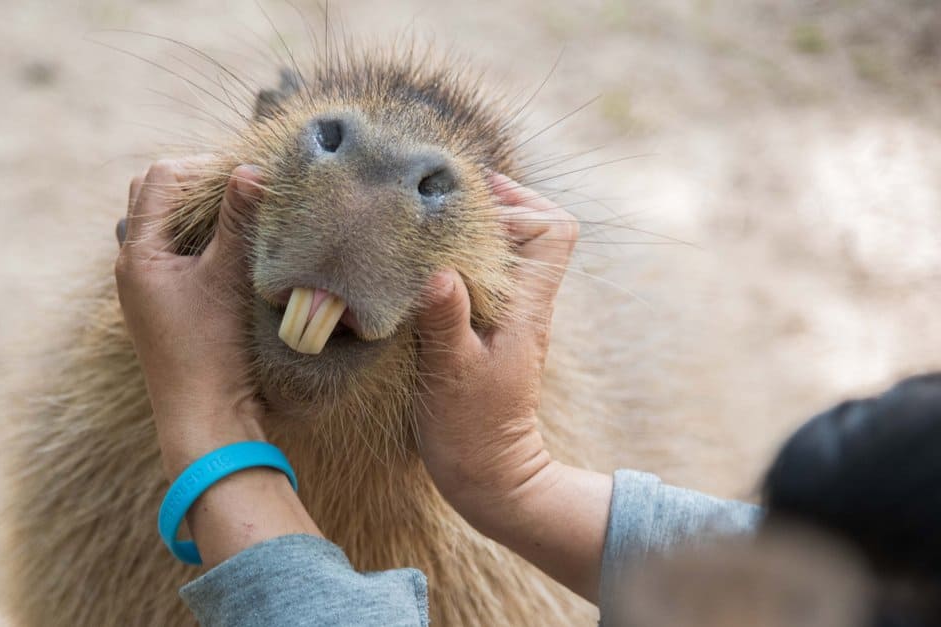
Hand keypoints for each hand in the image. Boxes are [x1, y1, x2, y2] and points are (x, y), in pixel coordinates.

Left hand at [115, 157, 320, 567]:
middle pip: (154, 195)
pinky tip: (232, 254)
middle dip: (198, 185)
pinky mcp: (162, 305)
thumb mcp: (230, 277)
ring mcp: (145, 287)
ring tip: (239, 222)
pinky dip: (199, 241)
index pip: (162, 178)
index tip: (247, 182)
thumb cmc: (215, 350)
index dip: (205, 169)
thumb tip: (251, 168)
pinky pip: (174, 253)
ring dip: (199, 215)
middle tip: (241, 194)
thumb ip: (239, 220)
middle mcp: (132, 266)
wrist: (206, 420)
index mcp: (139, 254)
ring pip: (164, 225)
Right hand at [415, 173, 576, 504]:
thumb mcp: (453, 372)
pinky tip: (424, 266)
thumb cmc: (470, 427)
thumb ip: (446, 320)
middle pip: (535, 229)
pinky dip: (462, 260)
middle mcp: (526, 304)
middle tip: (447, 198)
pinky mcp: (489, 331)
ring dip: (477, 231)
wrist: (489, 475)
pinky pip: (486, 277)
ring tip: (431, 223)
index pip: (555, 230)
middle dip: (498, 205)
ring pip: (510, 251)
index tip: (472, 201)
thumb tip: (438, 271)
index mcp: (528, 306)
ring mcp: (510, 317)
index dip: (521, 204)